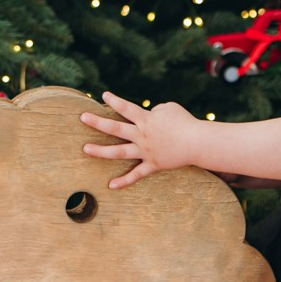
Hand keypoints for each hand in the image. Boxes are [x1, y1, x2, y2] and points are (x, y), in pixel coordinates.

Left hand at [79, 92, 197, 188]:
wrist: (197, 142)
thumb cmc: (185, 121)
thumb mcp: (169, 108)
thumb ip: (155, 110)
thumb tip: (149, 115)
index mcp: (146, 119)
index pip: (126, 108)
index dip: (115, 101)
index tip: (104, 95)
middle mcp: (142, 135)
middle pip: (116, 127)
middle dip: (97, 122)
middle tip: (82, 117)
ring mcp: (145, 151)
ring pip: (119, 151)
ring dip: (101, 151)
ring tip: (86, 149)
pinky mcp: (152, 164)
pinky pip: (136, 174)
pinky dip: (124, 181)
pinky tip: (110, 185)